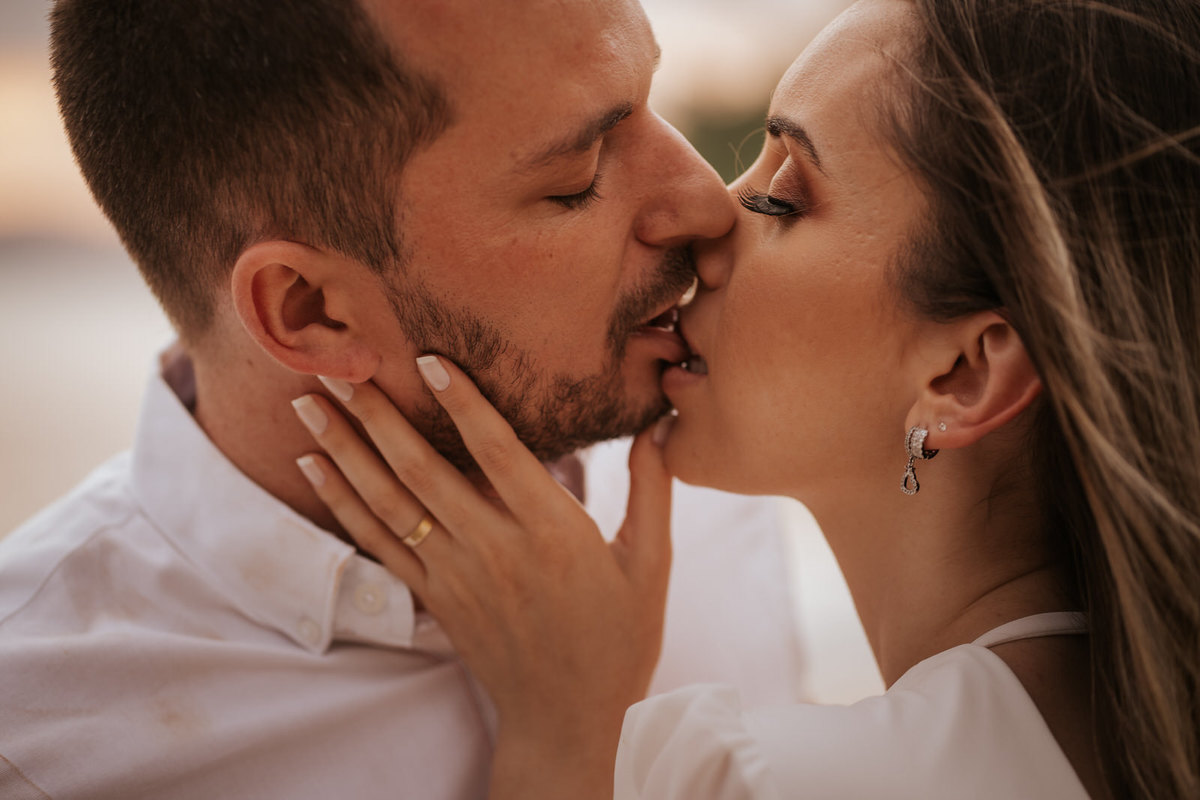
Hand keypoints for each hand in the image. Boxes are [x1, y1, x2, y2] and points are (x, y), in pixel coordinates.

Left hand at [291, 356, 673, 798]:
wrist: (571, 720)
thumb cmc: (618, 640)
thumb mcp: (650, 565)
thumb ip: (652, 490)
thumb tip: (659, 427)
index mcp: (554, 532)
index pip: (501, 453)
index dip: (465, 403)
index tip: (428, 359)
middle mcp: (497, 549)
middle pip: (424, 470)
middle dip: (376, 415)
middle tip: (338, 365)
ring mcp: (458, 576)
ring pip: (390, 503)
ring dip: (346, 450)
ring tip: (308, 404)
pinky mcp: (435, 599)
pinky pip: (378, 545)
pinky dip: (342, 504)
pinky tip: (315, 467)